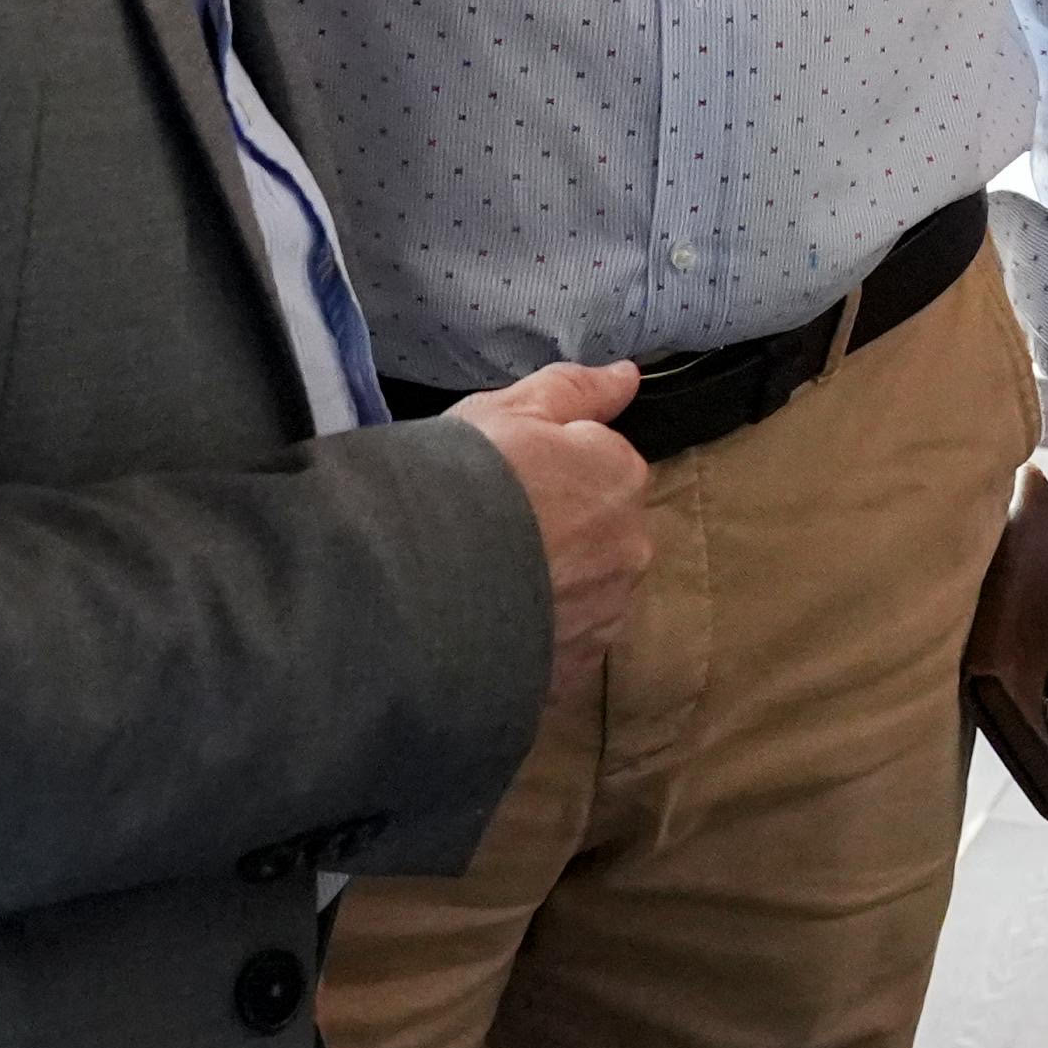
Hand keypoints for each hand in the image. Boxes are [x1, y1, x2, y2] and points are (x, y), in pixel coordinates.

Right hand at [447, 359, 650, 705]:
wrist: (417, 582)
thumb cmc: (463, 478)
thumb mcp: (510, 410)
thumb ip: (576, 391)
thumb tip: (629, 376)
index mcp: (621, 478)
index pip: (602, 468)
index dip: (551, 471)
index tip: (506, 481)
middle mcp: (630, 548)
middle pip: (600, 533)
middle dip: (560, 533)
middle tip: (489, 533)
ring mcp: (605, 615)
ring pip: (585, 593)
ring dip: (550, 590)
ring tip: (483, 586)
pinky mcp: (575, 671)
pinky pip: (562, 648)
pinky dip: (536, 640)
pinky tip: (489, 630)